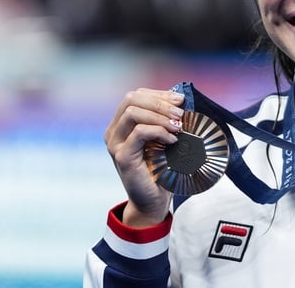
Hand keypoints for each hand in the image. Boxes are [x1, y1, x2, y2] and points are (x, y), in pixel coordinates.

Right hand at [105, 88, 183, 226]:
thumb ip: (165, 120)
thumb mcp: (164, 138)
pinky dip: (158, 131)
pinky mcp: (122, 156)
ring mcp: (115, 144)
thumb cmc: (161, 169)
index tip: (180, 101)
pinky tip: (172, 141)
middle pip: (131, 99)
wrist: (153, 200)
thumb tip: (180, 100)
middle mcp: (114, 132)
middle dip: (159, 102)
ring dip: (159, 116)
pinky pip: (139, 132)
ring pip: (132, 112)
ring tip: (178, 127)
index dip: (159, 95)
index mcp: (122, 124)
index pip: (136, 96)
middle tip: (180, 114)